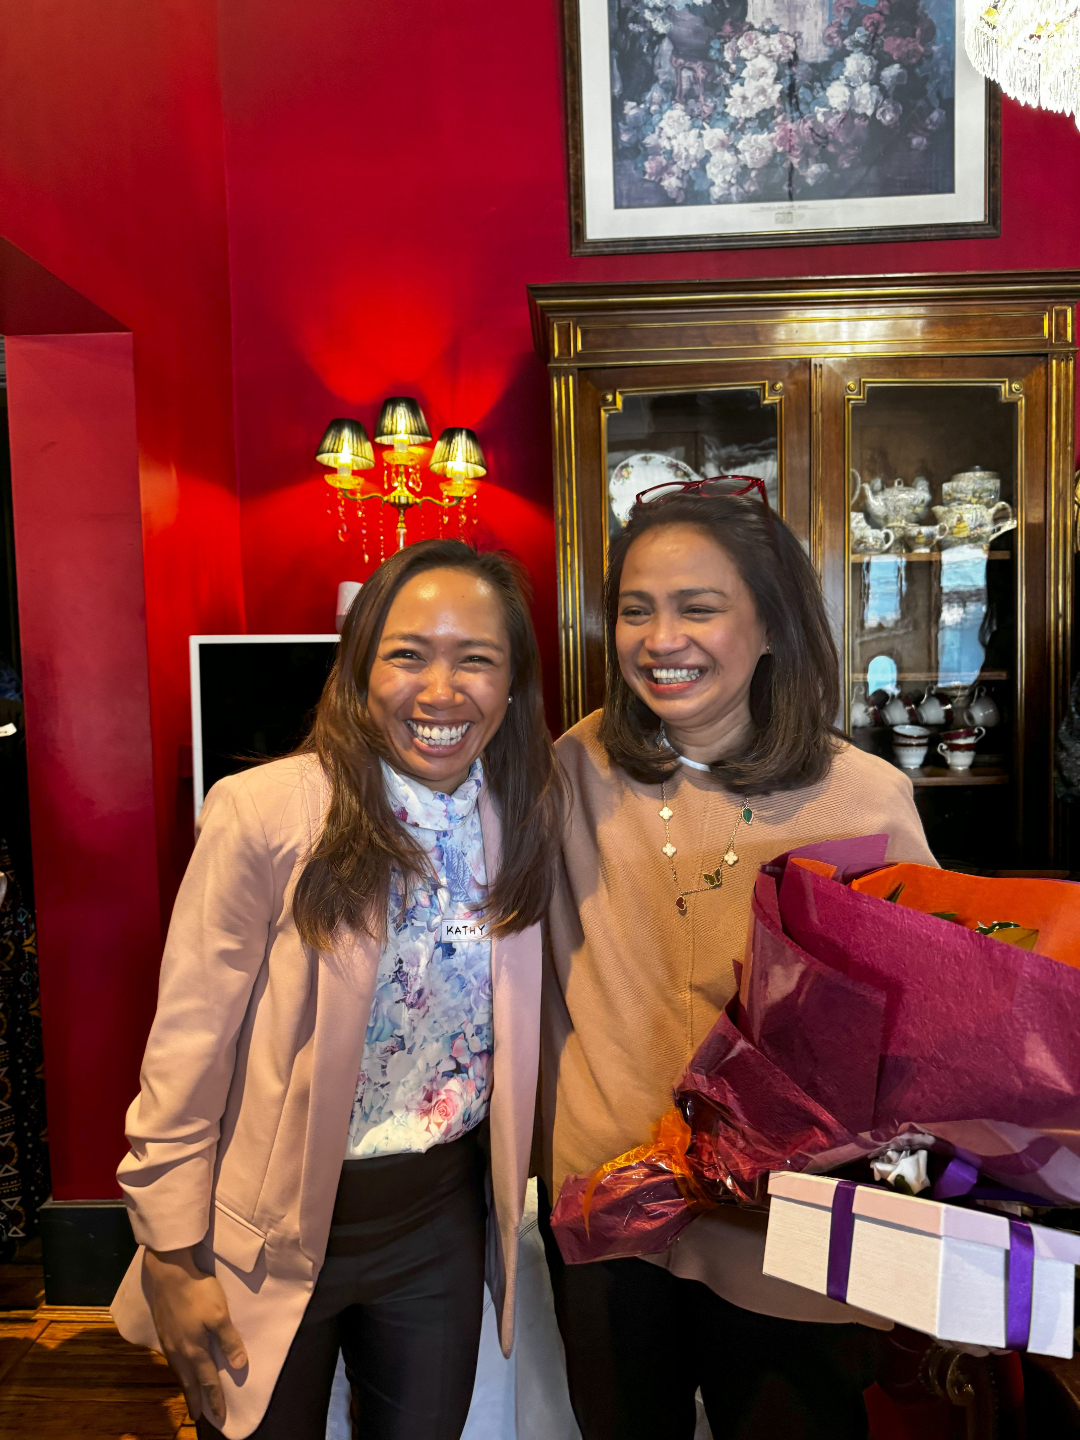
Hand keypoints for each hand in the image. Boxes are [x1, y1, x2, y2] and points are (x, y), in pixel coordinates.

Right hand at [144, 1246, 247, 1426]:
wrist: (169, 1273)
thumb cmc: (198, 1292)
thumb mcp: (220, 1315)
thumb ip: (229, 1341)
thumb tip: (239, 1366)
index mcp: (195, 1350)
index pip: (208, 1381)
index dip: (215, 1399)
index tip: (220, 1417)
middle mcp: (180, 1351)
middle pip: (189, 1382)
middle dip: (196, 1400)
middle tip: (198, 1417)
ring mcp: (168, 1342)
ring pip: (178, 1372)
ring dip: (186, 1387)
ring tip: (190, 1396)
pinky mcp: (163, 1331)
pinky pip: (171, 1361)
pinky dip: (178, 1372)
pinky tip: (178, 1368)